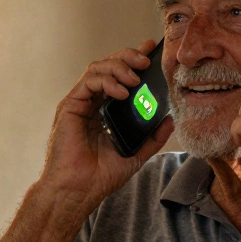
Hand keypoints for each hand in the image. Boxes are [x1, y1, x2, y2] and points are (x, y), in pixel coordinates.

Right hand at [38, 40, 174, 210]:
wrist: (78, 190)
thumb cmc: (100, 176)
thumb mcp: (136, 154)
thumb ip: (153, 137)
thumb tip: (171, 120)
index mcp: (105, 110)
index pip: (119, 76)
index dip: (134, 60)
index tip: (151, 51)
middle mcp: (91, 102)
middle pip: (108, 65)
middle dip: (128, 57)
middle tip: (146, 59)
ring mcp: (79, 103)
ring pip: (97, 68)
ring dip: (119, 67)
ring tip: (136, 77)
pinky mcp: (69, 106)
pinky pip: (88, 83)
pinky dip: (107, 82)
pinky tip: (122, 91)